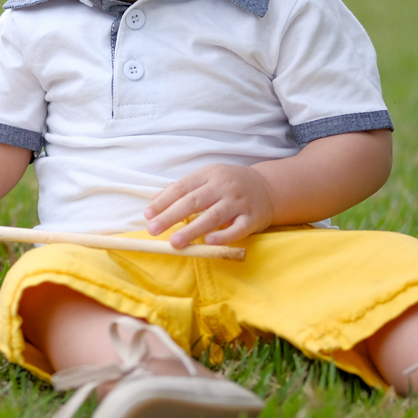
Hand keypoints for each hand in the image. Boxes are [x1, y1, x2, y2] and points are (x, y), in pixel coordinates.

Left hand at [143, 164, 274, 247]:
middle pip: (194, 202)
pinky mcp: (253, 218)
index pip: (182, 187)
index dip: (163, 201)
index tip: (148, 215)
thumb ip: (184, 189)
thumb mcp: (208, 179)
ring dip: (193, 229)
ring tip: (175, 242)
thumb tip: (155, 202)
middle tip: (153, 230)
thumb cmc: (229, 185)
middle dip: (171, 216)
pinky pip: (237, 229)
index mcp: (209, 175)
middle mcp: (224, 186)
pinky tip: (208, 242)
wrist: (269, 188)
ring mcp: (239, 202)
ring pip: (213, 216)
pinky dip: (223, 235)